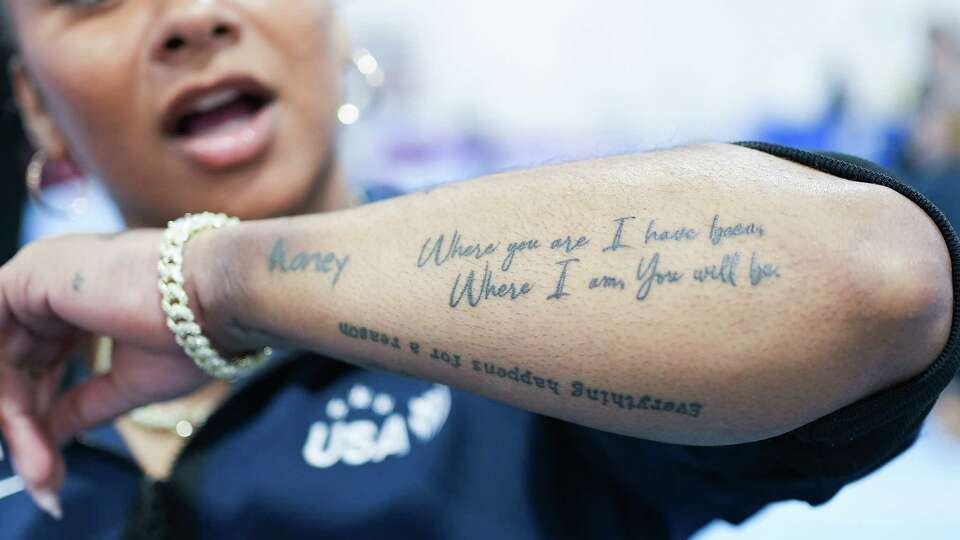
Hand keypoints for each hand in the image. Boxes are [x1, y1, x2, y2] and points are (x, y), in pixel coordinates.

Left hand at [0, 230, 215, 517]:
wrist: (218, 299)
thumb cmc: (194, 332)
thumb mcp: (130, 382)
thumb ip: (84, 405)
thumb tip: (53, 435)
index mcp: (84, 296)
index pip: (40, 358)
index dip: (38, 410)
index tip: (50, 459)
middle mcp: (57, 279)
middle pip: (14, 359)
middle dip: (23, 418)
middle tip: (43, 471)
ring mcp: (41, 273)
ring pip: (1, 352)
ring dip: (14, 410)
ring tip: (39, 458)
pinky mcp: (30, 276)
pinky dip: (2, 386)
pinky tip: (19, 419)